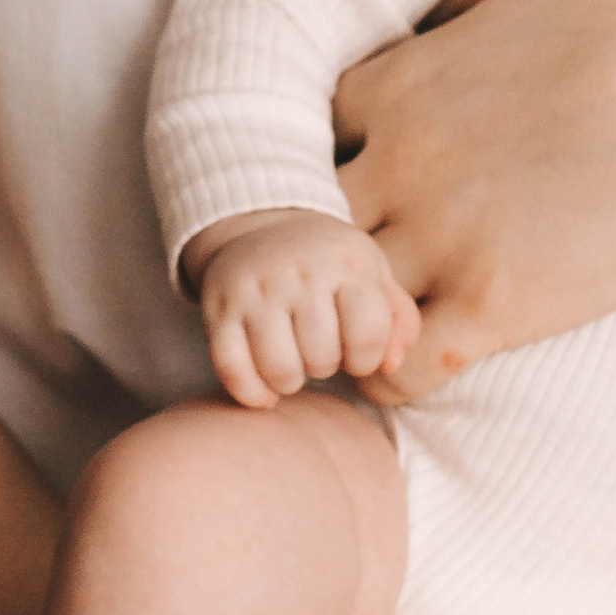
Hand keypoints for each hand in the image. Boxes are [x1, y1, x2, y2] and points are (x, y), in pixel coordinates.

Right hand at [191, 207, 420, 408]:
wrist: (260, 222)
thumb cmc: (330, 261)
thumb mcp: (373, 273)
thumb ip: (398, 320)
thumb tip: (390, 365)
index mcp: (346, 262)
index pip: (368, 336)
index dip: (366, 359)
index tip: (355, 350)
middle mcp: (298, 272)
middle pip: (322, 359)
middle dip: (326, 365)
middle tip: (318, 346)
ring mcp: (255, 290)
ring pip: (280, 372)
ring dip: (290, 381)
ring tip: (293, 361)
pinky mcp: (218, 308)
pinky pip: (232, 372)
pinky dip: (251, 392)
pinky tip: (264, 383)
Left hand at [331, 0, 615, 375]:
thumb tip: (439, 4)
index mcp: (395, 83)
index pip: (297, 133)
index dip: (321, 161)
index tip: (360, 175)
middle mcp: (396, 164)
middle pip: (297, 224)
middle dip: (312, 245)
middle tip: (353, 260)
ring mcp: (438, 240)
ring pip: (334, 302)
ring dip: (343, 315)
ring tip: (375, 320)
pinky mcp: (490, 306)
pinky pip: (395, 368)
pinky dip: (388, 375)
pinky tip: (415, 358)